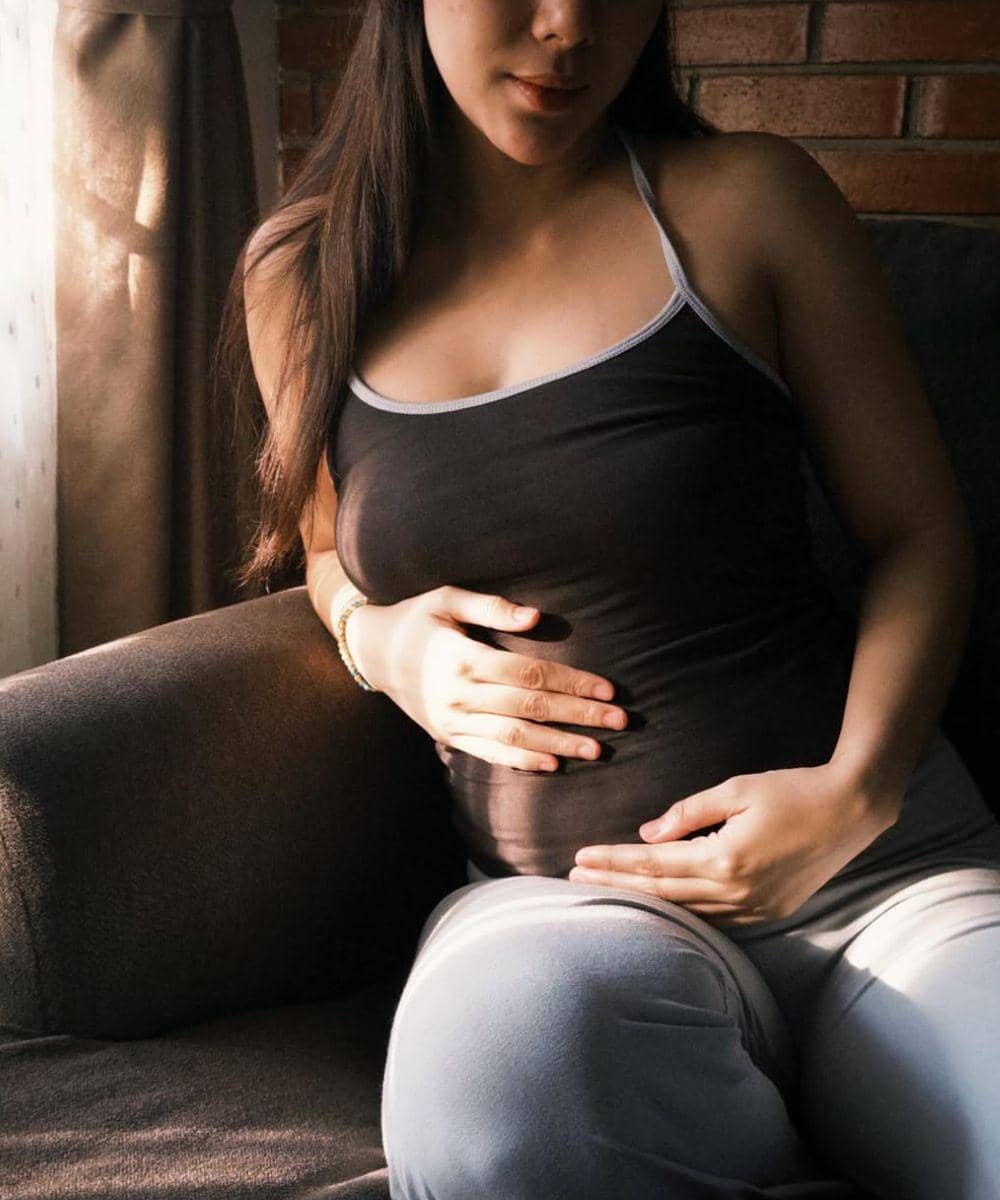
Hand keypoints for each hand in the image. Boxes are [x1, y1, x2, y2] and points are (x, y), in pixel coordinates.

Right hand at [347, 584, 628, 770]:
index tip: (608, 689)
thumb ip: (491, 606)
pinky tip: (553, 765)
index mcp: (463, 658)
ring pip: (515, 738)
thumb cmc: (418, 618)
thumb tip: (536, 617)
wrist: (373, 653)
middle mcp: (459, 695)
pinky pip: (490, 754)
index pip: (530, 674)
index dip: (572, 682)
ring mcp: (452, 721)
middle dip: (579, 716)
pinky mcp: (448, 736)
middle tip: (620, 721)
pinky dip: (523, 762)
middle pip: (531, 708)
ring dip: (559, 745)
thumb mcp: (447, 599)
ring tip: (597, 750)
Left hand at [568, 763, 900, 927]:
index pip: (652, 865)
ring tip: (607, 895)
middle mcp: (737, 893)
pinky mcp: (769, 914)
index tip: (578, 859)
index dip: (612, 863)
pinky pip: (714, 922)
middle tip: (574, 881)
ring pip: (686, 915)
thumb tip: (647, 834)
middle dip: (615, 886)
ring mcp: (755, 910)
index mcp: (724, 859)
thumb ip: (688, 813)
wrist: (851, 810)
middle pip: (661, 895)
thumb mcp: (736, 789)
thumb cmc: (792, 790)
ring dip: (645, 905)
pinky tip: (659, 907)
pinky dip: (682, 915)